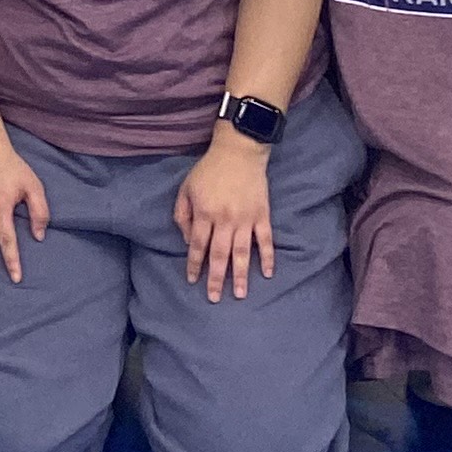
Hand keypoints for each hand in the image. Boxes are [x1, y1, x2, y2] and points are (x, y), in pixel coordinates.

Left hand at [175, 135, 278, 299]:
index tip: (193, 281)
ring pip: (243, 253)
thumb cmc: (208, 170)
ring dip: (242, 275)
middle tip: (215, 298)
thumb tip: (188, 240)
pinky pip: (266, 241)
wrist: (238, 152)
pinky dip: (268, 257)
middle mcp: (225, 220)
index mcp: (205, 213)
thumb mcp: (186, 188)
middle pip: (220, 255)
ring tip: (241, 295)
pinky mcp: (262, 216)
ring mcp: (246, 219)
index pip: (198, 246)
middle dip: (217, 279)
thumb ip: (183, 215)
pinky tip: (267, 274)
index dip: (194, 265)